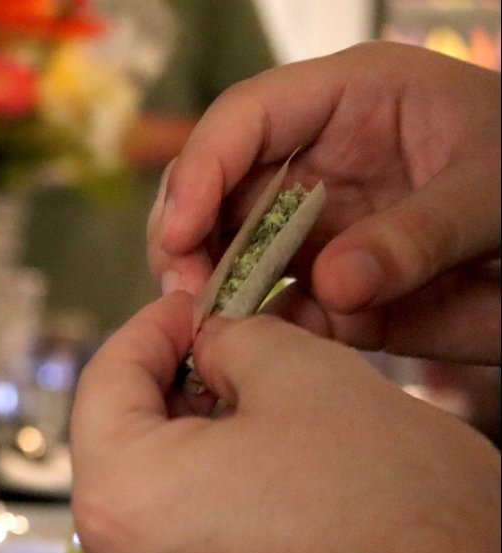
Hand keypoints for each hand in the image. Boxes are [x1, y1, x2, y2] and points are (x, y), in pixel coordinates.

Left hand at [69, 291, 500, 552]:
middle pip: (123, 471)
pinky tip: (279, 535)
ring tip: (264, 455)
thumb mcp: (310, 376)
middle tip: (231, 374)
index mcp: (120, 506)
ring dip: (194, 488)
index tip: (190, 311)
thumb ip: (233, 343)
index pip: (102, 388)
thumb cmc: (402, 505)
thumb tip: (208, 347)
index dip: (149, 333)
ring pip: (155, 543)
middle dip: (173, 412)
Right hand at [147, 42, 500, 364]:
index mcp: (350, 102)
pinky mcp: (328, 290)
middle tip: (183, 292)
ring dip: (210, 291)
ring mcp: (319, 229)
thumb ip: (415, 236)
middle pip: (215, 189)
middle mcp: (319, 162)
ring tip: (206, 329)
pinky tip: (251, 353)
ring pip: (229, 254)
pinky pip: (274, 312)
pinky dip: (258, 335)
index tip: (179, 233)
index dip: (201, 170)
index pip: (246, 120)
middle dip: (185, 238)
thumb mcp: (492, 194)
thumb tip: (331, 285)